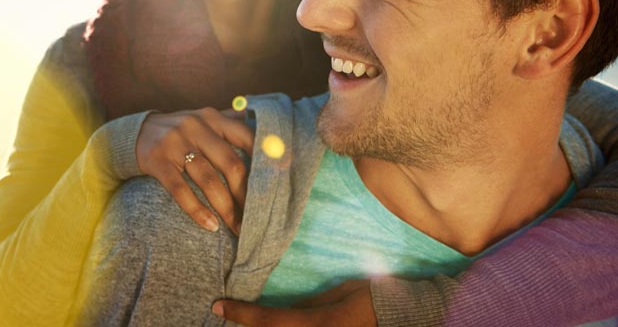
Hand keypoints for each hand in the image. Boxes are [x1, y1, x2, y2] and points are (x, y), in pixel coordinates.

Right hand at [135, 107, 253, 234]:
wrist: (137, 133)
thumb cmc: (182, 130)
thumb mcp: (204, 120)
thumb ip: (230, 122)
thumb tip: (264, 129)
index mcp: (213, 117)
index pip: (246, 136)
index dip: (263, 160)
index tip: (276, 182)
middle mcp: (197, 127)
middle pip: (231, 163)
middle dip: (245, 193)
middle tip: (256, 216)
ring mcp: (176, 144)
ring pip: (208, 180)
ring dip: (226, 208)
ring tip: (237, 227)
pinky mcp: (158, 162)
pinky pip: (181, 191)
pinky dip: (198, 211)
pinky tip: (211, 226)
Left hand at [211, 280, 375, 325]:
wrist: (400, 315)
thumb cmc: (371, 296)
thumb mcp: (338, 293)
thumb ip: (309, 306)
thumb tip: (282, 311)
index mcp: (316, 324)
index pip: (268, 321)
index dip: (240, 314)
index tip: (217, 304)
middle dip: (247, 326)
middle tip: (226, 311)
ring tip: (247, 319)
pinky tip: (274, 325)